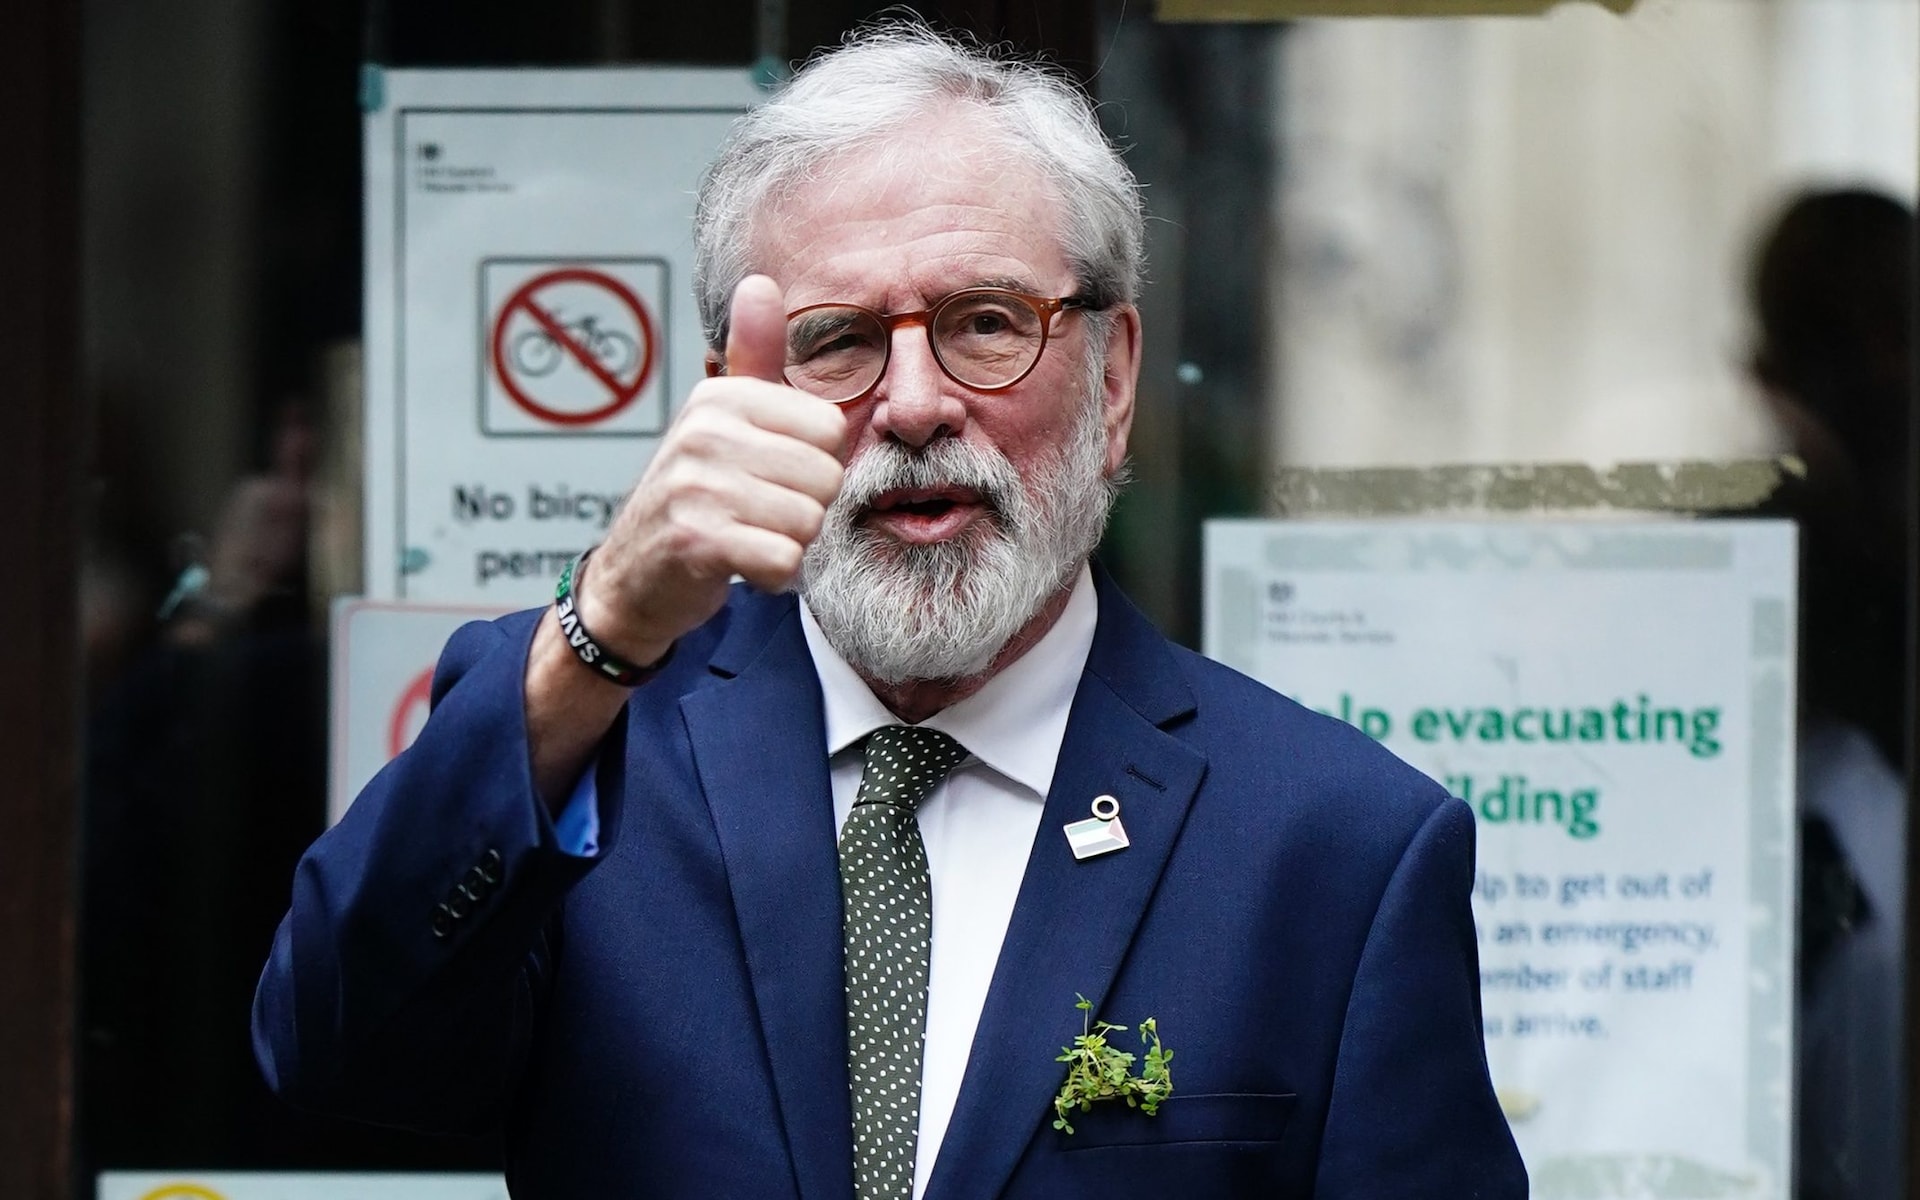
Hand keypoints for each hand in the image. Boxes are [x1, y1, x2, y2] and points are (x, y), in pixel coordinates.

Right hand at [570, 274, 846, 665]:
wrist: (635, 575)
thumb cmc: (694, 495)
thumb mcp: (723, 417)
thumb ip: (753, 357)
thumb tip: (761, 283)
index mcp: (723, 396)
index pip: (830, 428)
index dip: (815, 463)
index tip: (772, 475)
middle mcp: (705, 431)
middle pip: (826, 476)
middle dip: (805, 507)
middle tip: (760, 513)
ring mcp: (697, 485)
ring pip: (808, 521)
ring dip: (789, 543)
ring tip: (748, 536)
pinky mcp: (696, 540)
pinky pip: (782, 559)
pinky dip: (773, 574)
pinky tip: (743, 565)